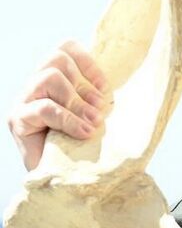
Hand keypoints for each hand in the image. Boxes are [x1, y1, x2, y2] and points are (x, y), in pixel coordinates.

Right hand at [7, 40, 108, 170]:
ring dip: (77, 101)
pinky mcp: (17, 120)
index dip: (88, 61)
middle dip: (83, 83)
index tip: (105, 87)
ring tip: (94, 122)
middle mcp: (35, 84)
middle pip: (57, 58)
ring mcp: (23, 100)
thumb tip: (118, 90)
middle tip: (100, 109)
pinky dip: (69, 119)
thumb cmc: (80, 145)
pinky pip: (44, 108)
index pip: (65, 48)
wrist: (59, 180)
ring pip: (49, 78)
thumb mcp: (93, 115)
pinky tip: (85, 133)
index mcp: (53, 77)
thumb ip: (99, 99)